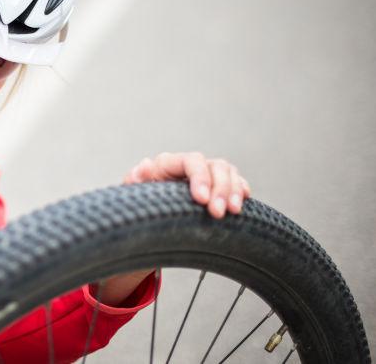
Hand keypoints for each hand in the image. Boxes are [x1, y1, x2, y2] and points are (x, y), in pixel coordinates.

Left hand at [123, 152, 250, 218]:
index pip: (190, 161)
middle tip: (217, 214)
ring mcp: (205, 174)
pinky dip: (240, 189)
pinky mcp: (217, 186)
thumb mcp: (133, 194)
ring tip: (233, 212)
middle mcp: (189, 165)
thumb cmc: (139, 204)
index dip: (199, 177)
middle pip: (214, 166)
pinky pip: (236, 181)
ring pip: (228, 171)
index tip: (201, 199)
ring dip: (233, 191)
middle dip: (219, 189)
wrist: (145, 214)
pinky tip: (242, 202)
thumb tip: (144, 166)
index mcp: (167, 164)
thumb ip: (135, 180)